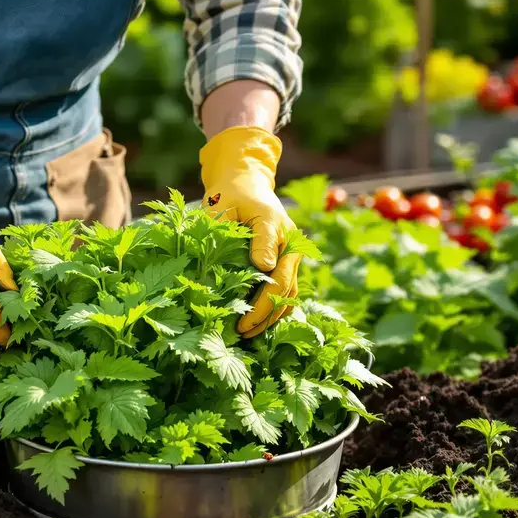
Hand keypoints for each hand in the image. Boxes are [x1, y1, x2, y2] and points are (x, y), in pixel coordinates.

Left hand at [199, 125, 299, 337]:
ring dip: (271, 317)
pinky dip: (274, 312)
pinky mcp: (285, 266)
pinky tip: (256, 326)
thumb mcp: (228, 207)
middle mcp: (290, 245)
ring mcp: (290, 257)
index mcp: (276, 227)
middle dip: (264, 313)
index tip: (245, 316)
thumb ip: (241, 233)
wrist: (244, 183)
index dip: (262, 294)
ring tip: (247, 334)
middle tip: (242, 331)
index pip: (275, 270)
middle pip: (285, 287)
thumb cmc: (230, 195)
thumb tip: (263, 266)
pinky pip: (285, 294)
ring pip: (289, 295)